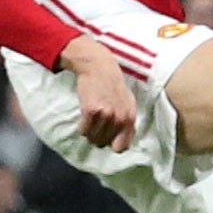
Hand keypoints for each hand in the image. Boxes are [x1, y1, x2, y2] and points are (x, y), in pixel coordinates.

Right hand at [62, 36, 137, 151]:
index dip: (113, 145)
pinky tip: (85, 117)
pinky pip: (83, 130)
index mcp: (130, 118)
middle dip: (98, 137)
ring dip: (89, 132)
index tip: (108, 140)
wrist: (98, 66)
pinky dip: (82, 127)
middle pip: (104, 144)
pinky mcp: (91, 110)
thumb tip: (122, 142)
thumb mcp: (128, 102)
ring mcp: (105, 114)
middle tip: (96, 125)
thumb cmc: (112, 84)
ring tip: (91, 120)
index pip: (122, 147)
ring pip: (92, 138)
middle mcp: (119, 118)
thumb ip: (127, 121)